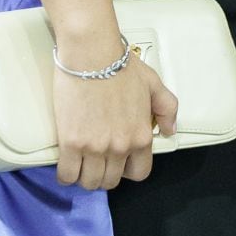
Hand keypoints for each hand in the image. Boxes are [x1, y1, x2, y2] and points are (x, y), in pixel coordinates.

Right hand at [52, 46, 177, 190]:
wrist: (92, 54)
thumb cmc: (120, 65)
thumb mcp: (153, 83)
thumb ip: (167, 108)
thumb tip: (170, 130)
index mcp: (141, 135)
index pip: (139, 173)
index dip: (128, 170)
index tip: (118, 161)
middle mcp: (120, 146)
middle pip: (111, 181)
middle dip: (104, 173)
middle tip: (96, 160)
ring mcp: (95, 147)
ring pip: (89, 182)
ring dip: (84, 176)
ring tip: (80, 163)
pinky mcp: (72, 143)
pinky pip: (67, 175)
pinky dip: (66, 174)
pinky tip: (66, 164)